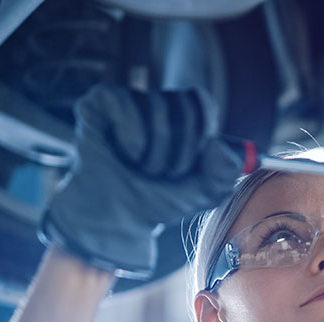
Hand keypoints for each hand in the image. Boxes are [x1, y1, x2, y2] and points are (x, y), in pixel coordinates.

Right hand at [39, 84, 256, 278]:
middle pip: (184, 103)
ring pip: (156, 104)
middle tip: (168, 172)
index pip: (202, 103)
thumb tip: (217, 144)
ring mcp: (127, 102)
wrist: (117, 220)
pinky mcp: (98, 104)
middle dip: (182, 147)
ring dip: (155, 149)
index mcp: (182, 119)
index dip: (202, 132)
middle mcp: (155, 106)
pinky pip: (123, 99)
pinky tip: (126, 154)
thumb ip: (226, 171)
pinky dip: (131, 134)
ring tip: (144, 168)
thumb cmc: (159, 202)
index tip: (193, 162)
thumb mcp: (205, 192)